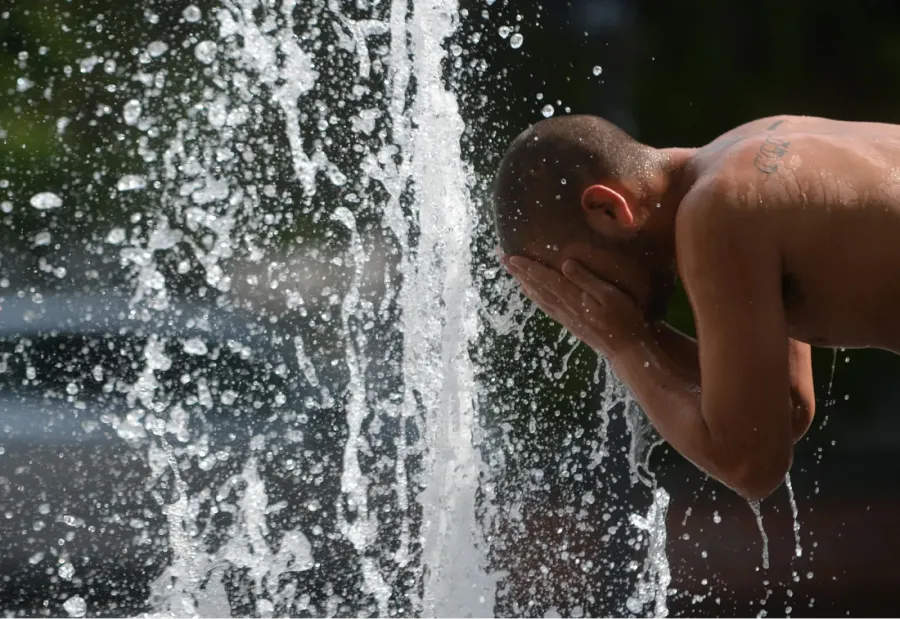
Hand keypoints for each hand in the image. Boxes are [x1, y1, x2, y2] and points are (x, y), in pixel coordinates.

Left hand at [502, 255, 648, 357]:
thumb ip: (586, 279)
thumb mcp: (609, 295)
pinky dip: (533, 296)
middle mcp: (563, 307)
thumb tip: (565, 264)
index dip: (527, 267)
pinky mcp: (568, 322)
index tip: (510, 256)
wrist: (624, 348)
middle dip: (518, 272)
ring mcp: (564, 316)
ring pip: (537, 296)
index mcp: (572, 297)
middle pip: (535, 286)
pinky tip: (528, 291)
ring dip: (522, 281)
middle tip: (501, 258)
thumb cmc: (623, 318)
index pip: (545, 279)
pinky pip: (544, 306)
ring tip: (510, 270)